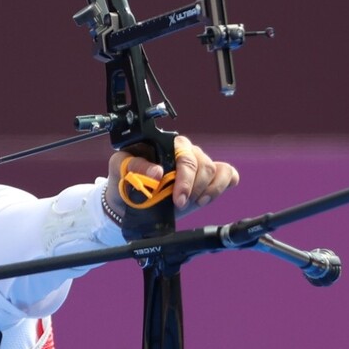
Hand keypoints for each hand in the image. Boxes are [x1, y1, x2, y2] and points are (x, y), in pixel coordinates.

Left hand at [104, 135, 238, 218]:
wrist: (128, 202)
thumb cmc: (124, 179)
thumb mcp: (119, 168)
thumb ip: (135, 166)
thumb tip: (157, 172)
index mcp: (165, 144)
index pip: (184, 153)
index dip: (184, 177)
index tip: (177, 197)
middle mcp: (184, 151)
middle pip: (203, 164)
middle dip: (194, 188)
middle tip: (180, 204)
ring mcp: (198, 163)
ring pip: (216, 171)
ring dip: (207, 191)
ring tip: (191, 203)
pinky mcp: (207, 178)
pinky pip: (228, 174)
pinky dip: (222, 186)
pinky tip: (206, 198)